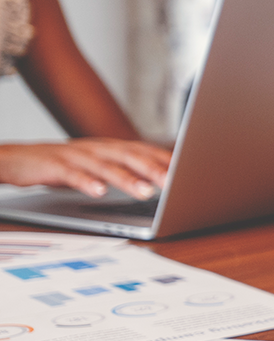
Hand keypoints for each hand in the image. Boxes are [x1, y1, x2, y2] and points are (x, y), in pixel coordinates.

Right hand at [0, 138, 171, 198]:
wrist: (16, 158)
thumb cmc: (62, 164)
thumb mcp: (97, 166)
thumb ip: (124, 170)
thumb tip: (157, 180)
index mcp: (109, 148)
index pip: (143, 150)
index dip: (165, 159)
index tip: (189, 171)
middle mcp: (96, 148)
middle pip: (130, 156)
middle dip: (155, 169)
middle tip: (175, 182)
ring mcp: (76, 156)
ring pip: (106, 166)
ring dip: (127, 179)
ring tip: (146, 192)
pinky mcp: (54, 166)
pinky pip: (73, 175)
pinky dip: (87, 183)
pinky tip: (99, 192)